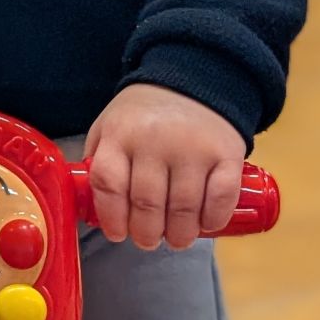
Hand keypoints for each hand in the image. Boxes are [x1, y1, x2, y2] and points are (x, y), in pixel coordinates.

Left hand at [83, 84, 245, 250]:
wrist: (192, 80)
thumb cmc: (145, 113)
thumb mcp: (110, 125)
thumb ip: (100, 160)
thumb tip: (94, 207)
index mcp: (119, 134)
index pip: (108, 184)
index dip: (112, 217)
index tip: (118, 233)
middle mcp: (153, 140)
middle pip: (147, 205)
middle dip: (146, 234)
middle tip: (149, 239)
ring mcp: (191, 147)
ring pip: (183, 210)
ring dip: (179, 234)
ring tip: (176, 237)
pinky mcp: (225, 154)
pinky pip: (220, 200)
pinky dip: (212, 221)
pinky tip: (204, 223)